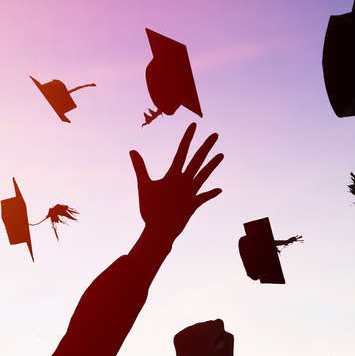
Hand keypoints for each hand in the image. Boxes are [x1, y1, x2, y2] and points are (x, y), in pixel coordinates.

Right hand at [129, 123, 222, 238]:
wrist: (161, 230)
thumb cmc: (150, 208)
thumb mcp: (144, 186)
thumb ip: (140, 167)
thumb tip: (132, 151)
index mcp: (173, 175)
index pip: (182, 151)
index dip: (188, 137)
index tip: (194, 125)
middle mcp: (186, 181)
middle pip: (198, 160)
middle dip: (206, 146)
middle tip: (215, 134)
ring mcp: (192, 193)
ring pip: (204, 175)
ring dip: (213, 164)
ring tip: (222, 154)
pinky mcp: (194, 204)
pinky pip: (204, 197)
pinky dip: (211, 193)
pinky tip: (219, 189)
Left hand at [174, 319, 233, 355]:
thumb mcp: (228, 355)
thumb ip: (228, 337)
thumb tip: (220, 326)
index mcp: (206, 333)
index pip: (218, 323)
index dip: (220, 336)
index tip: (216, 347)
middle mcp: (193, 330)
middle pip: (207, 323)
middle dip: (211, 335)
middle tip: (208, 351)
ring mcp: (183, 333)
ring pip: (198, 327)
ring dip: (202, 336)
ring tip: (201, 351)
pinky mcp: (177, 337)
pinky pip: (189, 332)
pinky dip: (193, 339)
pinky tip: (194, 350)